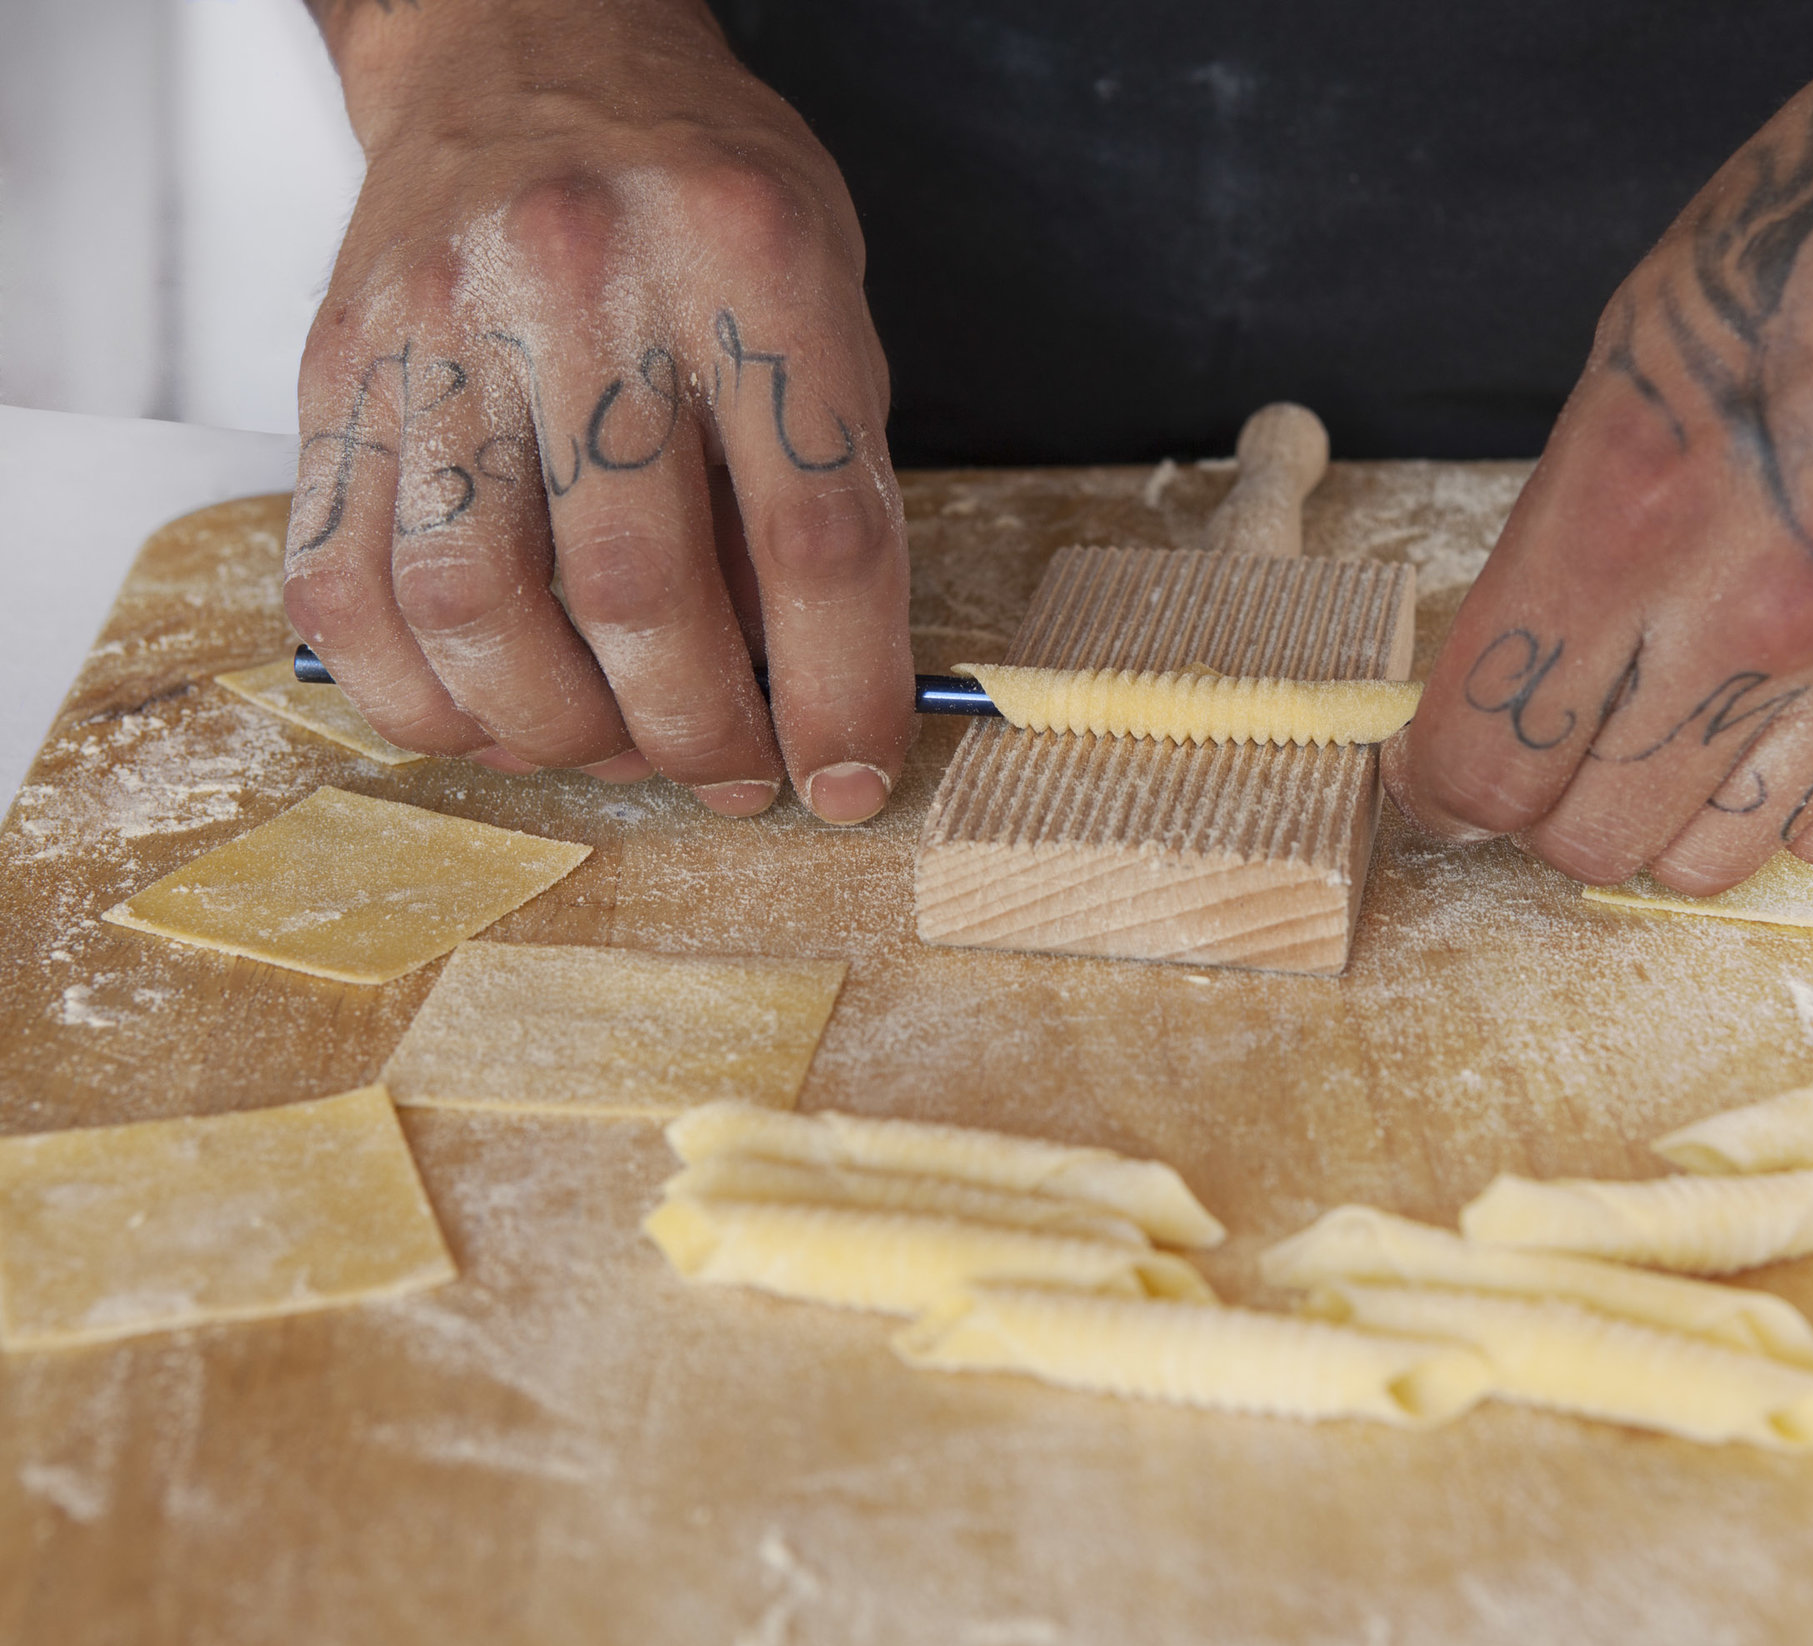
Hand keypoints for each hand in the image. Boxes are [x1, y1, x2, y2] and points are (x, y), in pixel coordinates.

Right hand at [284, 0, 907, 822]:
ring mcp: (442, 329)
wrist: (527, 54)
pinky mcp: (339, 375)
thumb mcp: (821, 299)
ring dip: (558, 729)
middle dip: (700, 732)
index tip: (847, 781)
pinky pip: (344, 589)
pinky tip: (491, 708)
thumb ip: (818, 480)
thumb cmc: (699, 196)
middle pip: (639, 592)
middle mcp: (587, 286)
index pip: (816, 534)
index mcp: (752, 261)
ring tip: (612, 740)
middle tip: (730, 771)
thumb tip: (807, 694)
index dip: (842, 692)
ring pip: (475, 608)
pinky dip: (420, 695)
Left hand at [1385, 0, 1812, 892]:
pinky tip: (1802, 718)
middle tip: (1573, 748)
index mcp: (1633, 512)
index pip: (1482, 755)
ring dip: (1670, 822)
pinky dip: (1798, 803)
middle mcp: (1755, 618)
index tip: (1445, 774)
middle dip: (1553, 805)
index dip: (1445, 780)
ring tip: (1689, 733)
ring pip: (1706, 866)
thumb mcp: (1647, 341)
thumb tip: (1510, 668)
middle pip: (1584, 837)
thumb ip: (1572, 525)